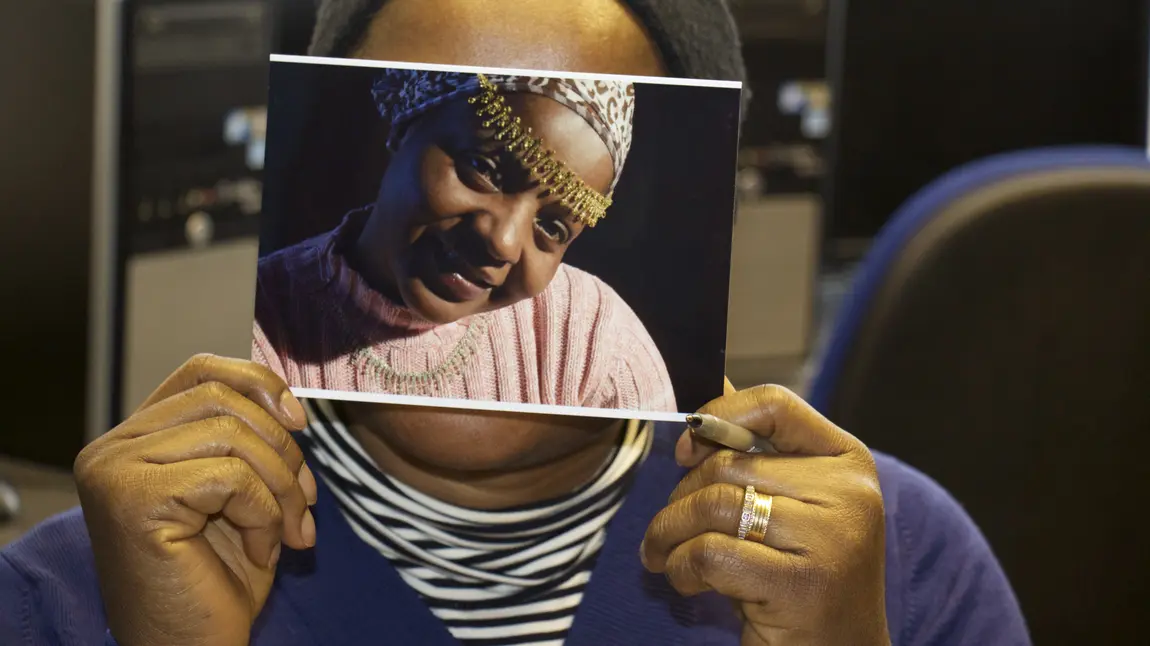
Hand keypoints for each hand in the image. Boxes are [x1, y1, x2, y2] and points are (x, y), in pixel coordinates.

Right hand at [74, 354, 316, 645]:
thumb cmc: (216, 577)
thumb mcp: (240, 492)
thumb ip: (249, 440)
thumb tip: (291, 405)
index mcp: (134, 439)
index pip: (200, 372)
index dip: (258, 384)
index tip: (299, 421)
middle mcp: (113, 449)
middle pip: (224, 401)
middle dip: (283, 451)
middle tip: (304, 504)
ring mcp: (116, 471)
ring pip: (233, 435)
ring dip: (280, 488)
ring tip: (287, 533)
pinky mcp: (134, 499)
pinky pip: (231, 477)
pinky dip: (264, 514)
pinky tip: (260, 551)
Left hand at [640, 382, 890, 645]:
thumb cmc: (802, 576)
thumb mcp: (790, 505)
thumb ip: (756, 450)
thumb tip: (713, 380)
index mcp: (848, 461)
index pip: (774, 404)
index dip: (717, 417)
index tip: (685, 451)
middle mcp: (849, 493)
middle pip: (729, 463)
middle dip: (679, 497)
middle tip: (665, 529)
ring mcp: (831, 539)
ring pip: (713, 505)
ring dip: (669, 533)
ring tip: (663, 555)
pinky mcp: (803, 585)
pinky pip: (711, 553)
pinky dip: (682, 567)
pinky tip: (687, 582)